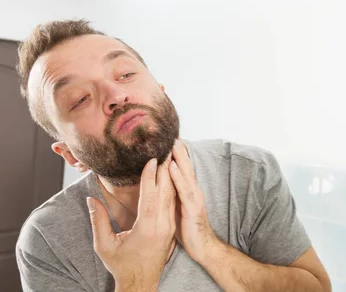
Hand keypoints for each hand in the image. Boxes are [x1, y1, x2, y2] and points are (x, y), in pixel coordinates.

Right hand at [87, 157, 176, 290]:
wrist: (141, 283)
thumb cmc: (122, 265)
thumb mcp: (105, 246)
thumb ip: (98, 221)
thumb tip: (91, 199)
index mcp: (148, 227)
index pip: (151, 195)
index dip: (150, 176)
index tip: (151, 159)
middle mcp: (162, 225)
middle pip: (166, 191)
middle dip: (165, 169)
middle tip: (165, 149)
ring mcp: (169, 226)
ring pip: (172, 196)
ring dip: (171, 176)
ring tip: (169, 157)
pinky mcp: (171, 228)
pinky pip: (172, 203)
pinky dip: (172, 188)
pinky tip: (170, 177)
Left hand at [169, 139, 217, 262]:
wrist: (203, 247)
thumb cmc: (188, 229)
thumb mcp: (178, 208)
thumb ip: (172, 195)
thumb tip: (160, 184)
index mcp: (188, 191)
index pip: (182, 168)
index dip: (177, 154)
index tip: (170, 138)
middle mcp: (193, 191)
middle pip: (186, 166)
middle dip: (179, 150)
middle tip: (172, 133)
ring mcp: (194, 198)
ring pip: (186, 174)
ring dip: (180, 158)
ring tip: (173, 144)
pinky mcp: (192, 208)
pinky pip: (183, 191)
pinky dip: (178, 177)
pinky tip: (172, 167)